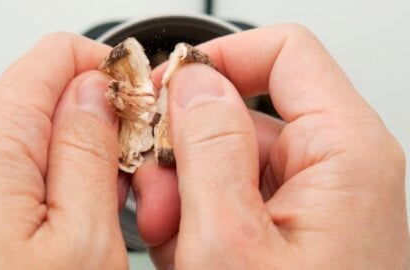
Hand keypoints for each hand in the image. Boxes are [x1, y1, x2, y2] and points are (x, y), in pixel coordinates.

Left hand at [0, 33, 128, 268]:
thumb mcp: (83, 239)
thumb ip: (90, 148)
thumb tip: (99, 92)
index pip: (60, 55)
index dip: (110, 72)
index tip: (143, 106)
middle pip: (53, 88)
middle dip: (105, 118)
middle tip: (136, 169)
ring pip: (47, 125)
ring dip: (91, 152)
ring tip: (113, 201)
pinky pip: (33, 159)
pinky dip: (69, 174)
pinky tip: (86, 213)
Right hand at [133, 24, 409, 268]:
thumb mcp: (232, 244)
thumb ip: (209, 149)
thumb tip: (192, 85)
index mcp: (342, 152)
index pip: (282, 52)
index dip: (220, 57)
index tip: (169, 86)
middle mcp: (332, 168)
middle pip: (243, 109)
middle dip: (186, 146)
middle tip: (158, 190)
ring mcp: (307, 200)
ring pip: (225, 156)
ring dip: (185, 190)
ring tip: (174, 238)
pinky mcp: (285, 227)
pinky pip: (228, 194)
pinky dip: (197, 216)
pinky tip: (189, 253)